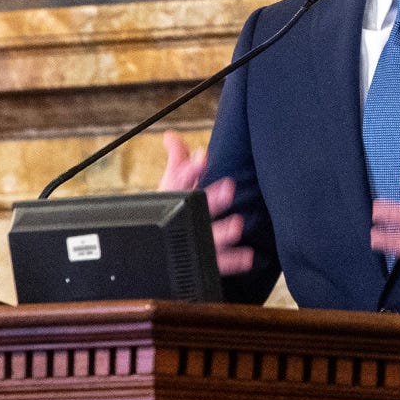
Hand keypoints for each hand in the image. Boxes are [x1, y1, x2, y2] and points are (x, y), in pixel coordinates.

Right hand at [158, 132, 254, 274]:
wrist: (152, 253)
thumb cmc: (167, 213)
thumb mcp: (169, 186)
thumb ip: (177, 158)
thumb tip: (171, 136)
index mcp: (175, 198)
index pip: (180, 180)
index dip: (191, 169)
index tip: (203, 157)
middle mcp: (183, 219)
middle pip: (196, 208)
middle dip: (212, 199)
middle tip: (229, 189)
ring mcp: (192, 240)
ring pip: (207, 237)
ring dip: (222, 232)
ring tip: (236, 226)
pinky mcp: (201, 260)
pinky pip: (218, 263)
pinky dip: (233, 261)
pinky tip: (247, 256)